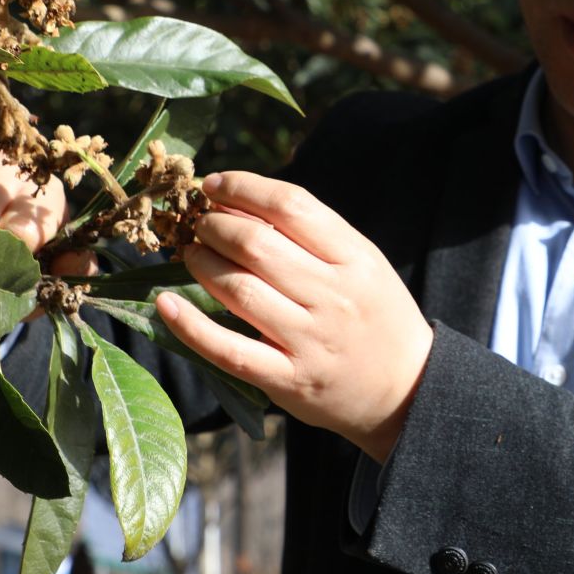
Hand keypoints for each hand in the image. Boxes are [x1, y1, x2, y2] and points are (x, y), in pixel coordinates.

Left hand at [157, 172, 432, 462]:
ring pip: (238, 289)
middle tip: (201, 223)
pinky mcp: (288, 379)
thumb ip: (314, 236)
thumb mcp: (364, 265)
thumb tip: (241, 202)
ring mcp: (309, 340)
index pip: (291, 206)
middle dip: (215, 225)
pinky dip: (191, 326)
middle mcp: (333, 296)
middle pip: (257, 244)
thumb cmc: (376, 315)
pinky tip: (166, 305)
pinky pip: (229, 350)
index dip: (243, 187)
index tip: (215, 184)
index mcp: (355, 259)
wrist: (408, 389)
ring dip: (202, 263)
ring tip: (192, 253)